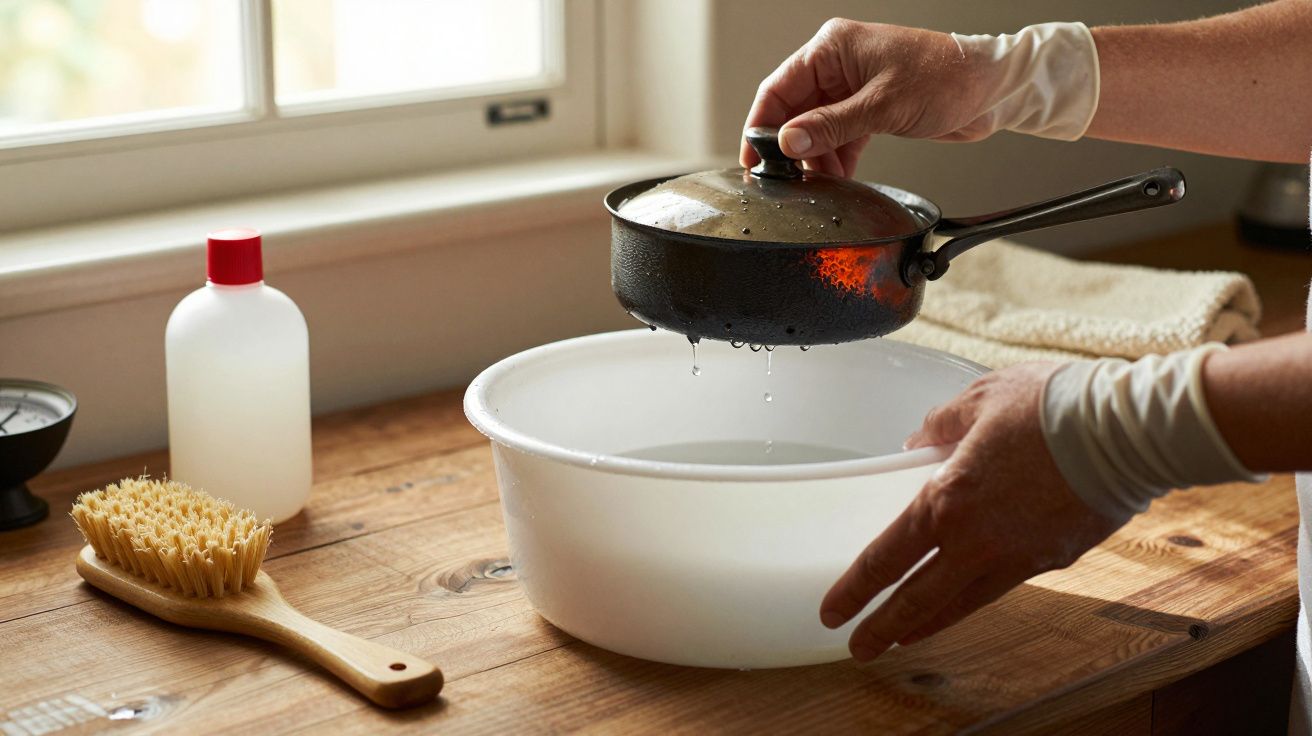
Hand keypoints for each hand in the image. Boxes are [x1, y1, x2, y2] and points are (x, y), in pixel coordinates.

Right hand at [740, 18, 994, 176]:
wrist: (993, 89)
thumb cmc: (946, 78)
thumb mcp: (881, 106)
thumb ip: (830, 127)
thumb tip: (788, 143)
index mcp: (833, 48)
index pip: (778, 88)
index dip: (761, 125)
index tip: (753, 158)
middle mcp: (838, 65)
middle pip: (794, 111)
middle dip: (792, 147)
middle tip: (787, 180)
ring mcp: (853, 88)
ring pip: (816, 129)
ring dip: (816, 158)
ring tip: (819, 184)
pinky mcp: (870, 110)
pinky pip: (839, 137)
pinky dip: (836, 158)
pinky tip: (839, 178)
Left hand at [819, 363, 1124, 660]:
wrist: (1126, 429)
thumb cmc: (1051, 405)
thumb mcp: (978, 398)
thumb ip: (940, 424)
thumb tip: (918, 441)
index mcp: (947, 501)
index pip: (887, 558)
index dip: (855, 589)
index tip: (834, 610)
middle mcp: (976, 541)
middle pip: (918, 599)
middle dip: (883, 628)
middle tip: (860, 647)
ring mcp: (1017, 557)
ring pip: (962, 603)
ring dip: (928, 624)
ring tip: (904, 636)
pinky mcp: (1054, 559)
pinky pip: (1004, 584)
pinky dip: (977, 596)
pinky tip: (967, 597)